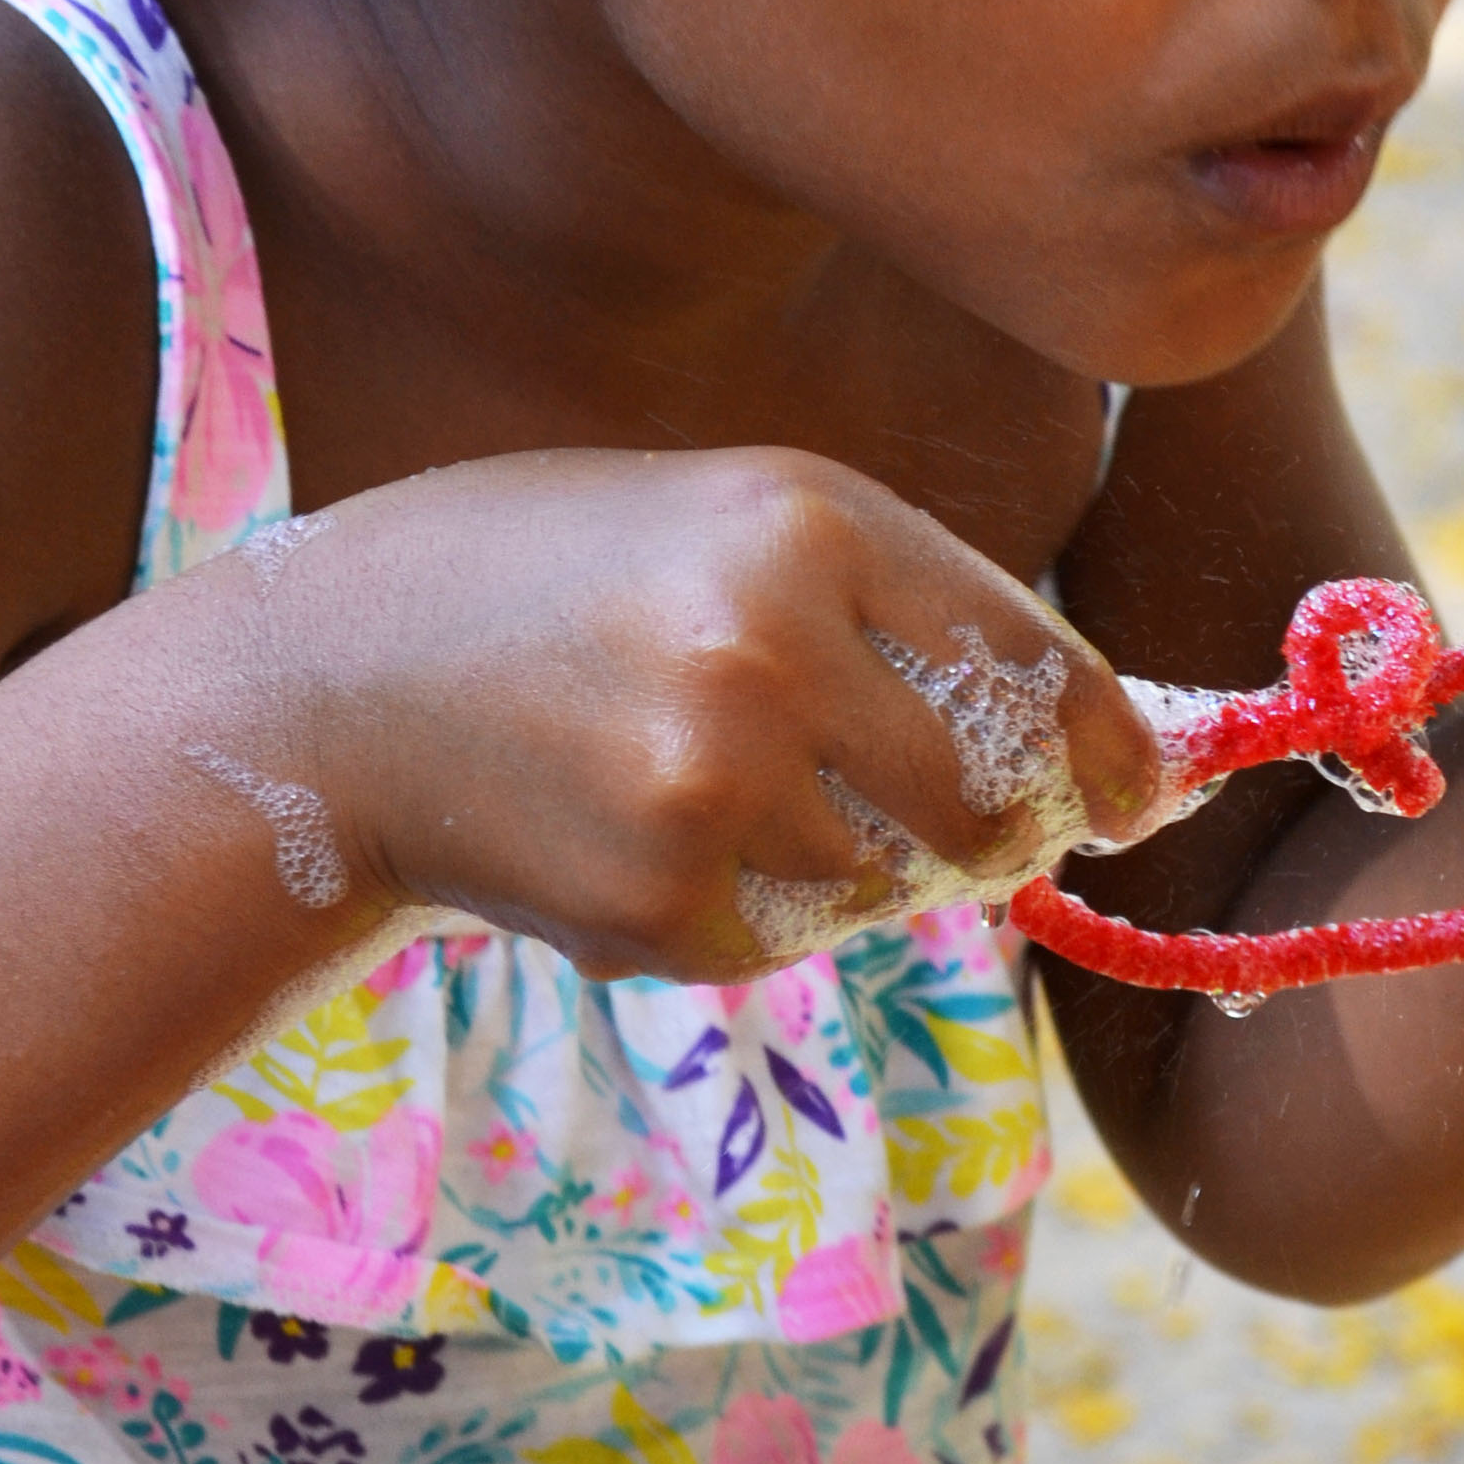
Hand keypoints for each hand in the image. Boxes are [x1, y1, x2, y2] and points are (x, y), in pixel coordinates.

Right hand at [257, 448, 1163, 980]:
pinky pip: (788, 941)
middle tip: (956, 825)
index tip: (1136, 794)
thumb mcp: (734, 524)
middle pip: (997, 799)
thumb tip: (1112, 744)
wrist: (326, 687)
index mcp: (814, 522)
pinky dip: (751, 912)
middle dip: (1002, 830)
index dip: (1112, 751)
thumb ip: (910, 609)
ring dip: (855, 867)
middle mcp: (777, 644)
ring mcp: (714, 782)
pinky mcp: (659, 902)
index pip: (1041, 665)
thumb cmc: (559, 585)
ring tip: (728, 794)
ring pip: (895, 882)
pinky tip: (646, 838)